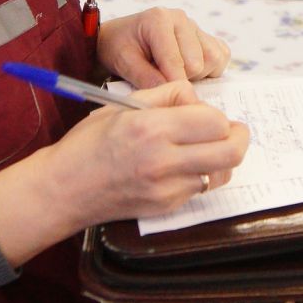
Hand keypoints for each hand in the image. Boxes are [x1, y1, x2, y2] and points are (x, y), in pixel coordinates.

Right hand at [0, 80, 249, 263]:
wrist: (64, 188)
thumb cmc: (88, 143)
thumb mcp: (124, 105)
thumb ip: (166, 95)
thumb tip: (196, 98)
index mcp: (151, 128)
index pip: (215, 121)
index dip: (218, 115)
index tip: (207, 114)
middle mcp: (163, 160)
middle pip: (230, 152)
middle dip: (238, 138)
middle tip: (233, 131)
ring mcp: (166, 189)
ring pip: (221, 173)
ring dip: (221, 159)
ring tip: (206, 149)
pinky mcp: (166, 206)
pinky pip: (200, 189)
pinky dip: (200, 175)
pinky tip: (183, 166)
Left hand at [97, 7, 232, 85]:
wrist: (121, 38)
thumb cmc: (120, 48)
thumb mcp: (124, 63)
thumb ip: (145, 77)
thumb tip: (169, 90)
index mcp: (159, 19)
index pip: (175, 60)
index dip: (171, 84)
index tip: (167, 99)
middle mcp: (182, 19)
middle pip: (198, 62)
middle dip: (182, 79)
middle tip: (162, 80)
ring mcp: (196, 27)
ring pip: (213, 59)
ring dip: (198, 75)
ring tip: (174, 75)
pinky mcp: (206, 36)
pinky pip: (221, 56)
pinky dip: (210, 69)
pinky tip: (189, 71)